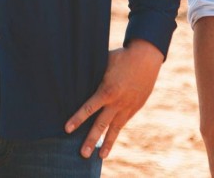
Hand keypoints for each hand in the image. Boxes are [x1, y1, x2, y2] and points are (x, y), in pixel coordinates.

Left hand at [64, 39, 163, 158]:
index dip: (77, 119)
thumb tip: (77, 78)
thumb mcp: (104, 63)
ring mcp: (127, 107)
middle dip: (91, 140)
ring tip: (100, 157)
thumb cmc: (121, 57)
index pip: (89, 108)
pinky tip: (111, 141)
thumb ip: (93, 75)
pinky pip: (123, 123)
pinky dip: (116, 132)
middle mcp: (117, 102)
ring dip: (107, 144)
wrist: (146, 58)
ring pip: (115, 129)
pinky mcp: (135, 108)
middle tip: (83, 154)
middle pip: (101, 125)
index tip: (67, 129)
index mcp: (107, 90)